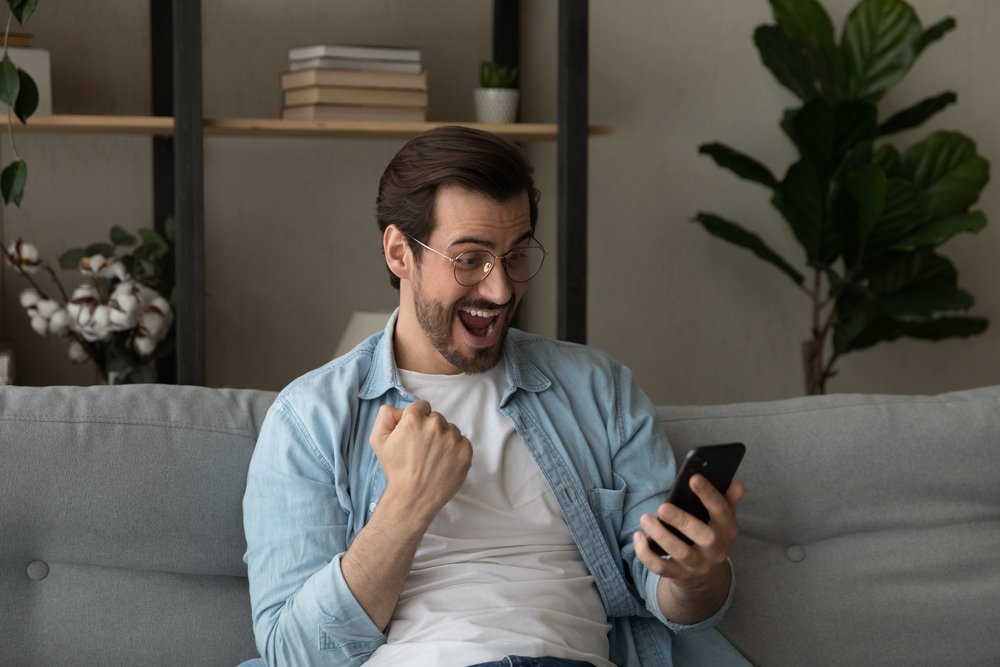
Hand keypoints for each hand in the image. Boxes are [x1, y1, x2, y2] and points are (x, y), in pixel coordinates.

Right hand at [369, 400, 472, 527]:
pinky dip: (455, 450)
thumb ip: (386, 415)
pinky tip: (444, 462)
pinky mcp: (465, 451)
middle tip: (422, 449)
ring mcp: (452, 438)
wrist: (414, 497)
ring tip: (433, 457)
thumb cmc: (396, 470)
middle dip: (430, 429)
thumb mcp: (378, 440)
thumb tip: (399, 408)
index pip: (422, 406)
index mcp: (414, 419)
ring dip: (444, 439)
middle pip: (436, 418)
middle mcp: (435, 424)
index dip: (417, 419)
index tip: (414, 434)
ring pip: (450, 429)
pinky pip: (462, 442)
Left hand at [634, 474, 744, 588]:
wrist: (705, 575)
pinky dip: (646, 554)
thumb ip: (727, 499)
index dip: (709, 494)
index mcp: (727, 530)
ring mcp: (697, 565)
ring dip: (661, 535)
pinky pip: (661, 568)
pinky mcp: (679, 575)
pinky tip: (638, 536)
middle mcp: (715, 550)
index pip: (722, 511)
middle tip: (663, 507)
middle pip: (704, 537)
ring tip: (645, 518)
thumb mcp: (722, 518)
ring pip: (680, 552)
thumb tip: (735, 483)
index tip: (693, 478)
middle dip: (683, 521)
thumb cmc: (711, 534)